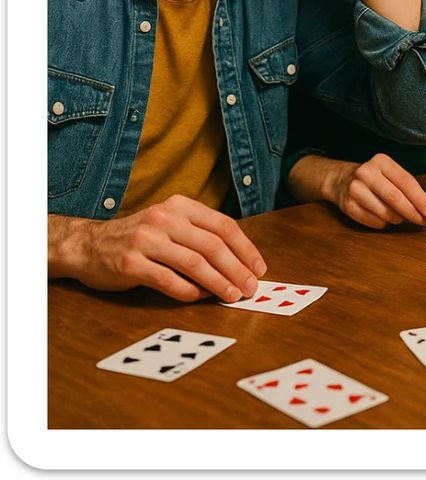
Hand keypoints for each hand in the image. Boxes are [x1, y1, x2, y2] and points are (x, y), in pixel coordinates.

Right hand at [55, 195, 266, 302]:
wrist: (88, 245)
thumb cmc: (139, 237)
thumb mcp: (170, 223)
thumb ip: (199, 235)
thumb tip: (238, 262)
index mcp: (180, 206)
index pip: (223, 225)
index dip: (245, 248)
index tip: (258, 268)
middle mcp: (165, 218)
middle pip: (212, 245)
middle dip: (237, 269)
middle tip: (250, 288)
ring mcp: (146, 240)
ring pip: (194, 263)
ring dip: (218, 283)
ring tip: (231, 296)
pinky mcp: (130, 264)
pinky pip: (168, 281)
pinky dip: (189, 292)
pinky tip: (200, 298)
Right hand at [318, 154, 425, 228]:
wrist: (340, 179)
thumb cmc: (375, 178)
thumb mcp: (390, 173)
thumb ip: (408, 187)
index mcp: (381, 161)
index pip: (405, 182)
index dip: (421, 199)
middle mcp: (366, 173)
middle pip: (395, 198)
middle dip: (413, 212)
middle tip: (424, 220)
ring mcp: (355, 190)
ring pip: (386, 213)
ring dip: (398, 219)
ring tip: (400, 215)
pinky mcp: (348, 207)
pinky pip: (375, 222)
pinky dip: (384, 223)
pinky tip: (383, 216)